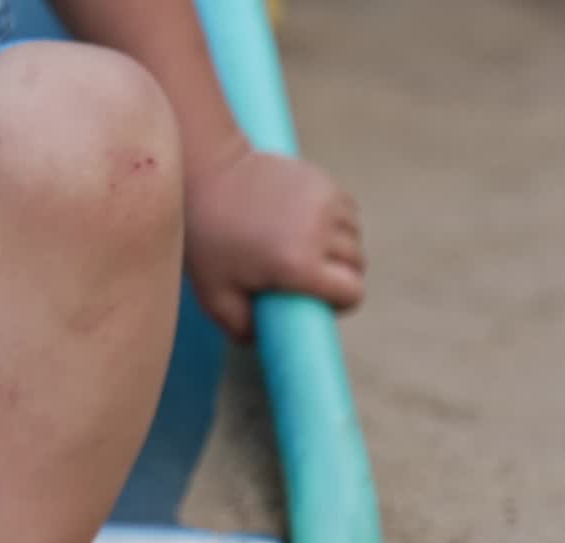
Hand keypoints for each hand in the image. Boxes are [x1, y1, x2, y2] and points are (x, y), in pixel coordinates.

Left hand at [183, 144, 365, 341]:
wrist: (207, 179)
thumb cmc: (207, 244)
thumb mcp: (216, 298)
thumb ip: (241, 330)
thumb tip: (265, 342)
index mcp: (299, 264)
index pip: (352, 292)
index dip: (340, 303)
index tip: (319, 303)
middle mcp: (320, 231)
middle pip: (357, 265)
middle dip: (340, 277)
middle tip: (308, 280)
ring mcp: (326, 201)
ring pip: (354, 237)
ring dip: (340, 249)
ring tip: (307, 253)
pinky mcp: (324, 181)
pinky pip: (347, 212)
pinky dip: (336, 224)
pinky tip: (308, 228)